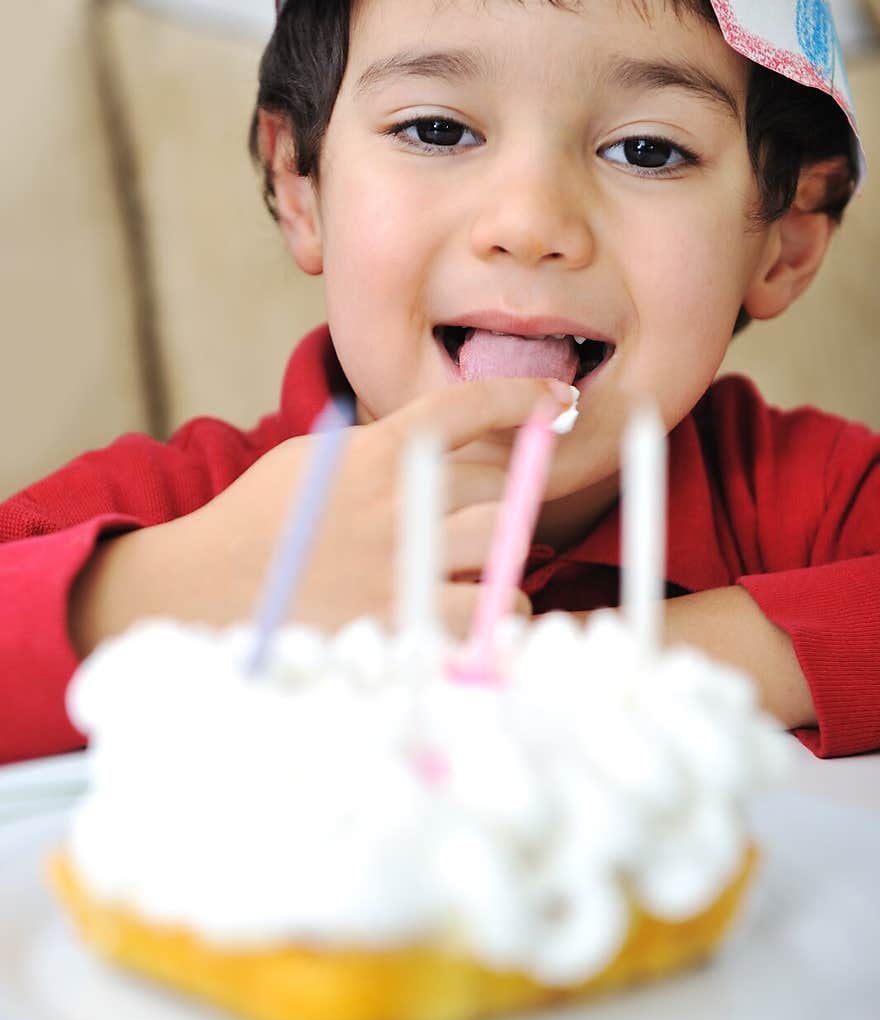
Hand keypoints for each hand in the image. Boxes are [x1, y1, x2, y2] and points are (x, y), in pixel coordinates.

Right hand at [71, 376, 572, 651]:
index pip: (465, 408)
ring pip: (504, 544)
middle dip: (511, 496)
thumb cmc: (260, 524)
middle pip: (500, 484)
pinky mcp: (401, 621)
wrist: (203, 590)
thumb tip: (442, 444)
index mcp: (374, 453)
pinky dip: (497, 608)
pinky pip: (486, 611)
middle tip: (504, 510)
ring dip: (508, 551)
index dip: (521, 398)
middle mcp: (396, 503)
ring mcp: (401, 563)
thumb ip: (379, 449)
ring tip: (493, 560)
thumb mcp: (315, 460)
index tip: (558, 400)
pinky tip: (484, 608)